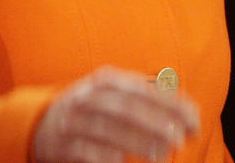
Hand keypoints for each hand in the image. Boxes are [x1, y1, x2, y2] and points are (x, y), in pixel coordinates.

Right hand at [33, 66, 199, 162]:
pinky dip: (107, 157)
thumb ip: (147, 97)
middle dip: (157, 124)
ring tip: (162, 155)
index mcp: (108, 80)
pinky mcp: (62, 146)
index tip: (194, 120)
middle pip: (129, 109)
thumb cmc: (94, 108)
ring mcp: (73, 121)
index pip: (146, 90)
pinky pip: (88, 152)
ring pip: (110, 131)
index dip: (173, 105)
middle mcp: (89, 97)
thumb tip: (185, 110)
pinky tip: (123, 161)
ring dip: (138, 144)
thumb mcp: (115, 94)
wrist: (40, 124)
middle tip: (181, 140)